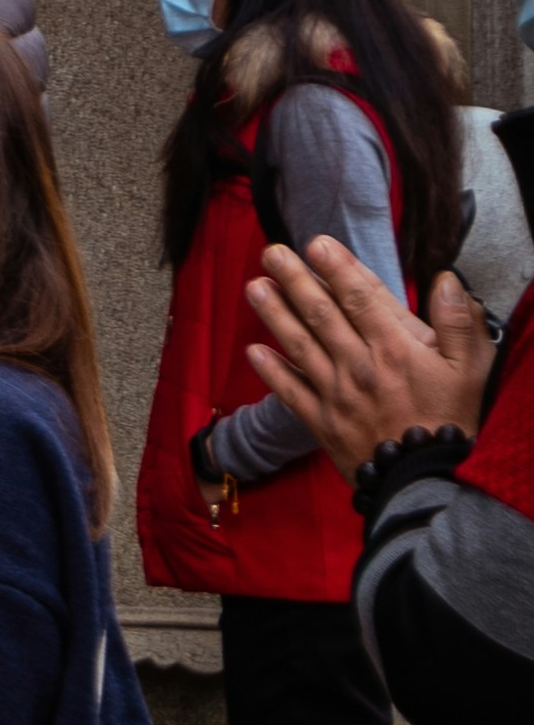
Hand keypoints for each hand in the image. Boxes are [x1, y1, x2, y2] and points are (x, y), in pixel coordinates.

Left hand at [242, 235, 496, 469]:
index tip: (316, 244)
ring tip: (254, 287)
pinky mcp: (322, 422)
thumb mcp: (471, 370)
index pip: (361, 298)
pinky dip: (271, 371)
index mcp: (396, 347)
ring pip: (300, 345)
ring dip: (274, 314)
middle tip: (271, 253)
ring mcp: (337, 393)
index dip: (337, 268)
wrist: (426, 481)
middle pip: (322, 314)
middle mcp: (360, 364)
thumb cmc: (452, 421)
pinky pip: (290, 392)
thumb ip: (459, 322)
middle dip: (295, 280)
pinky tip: (253, 350)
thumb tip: (444, 280)